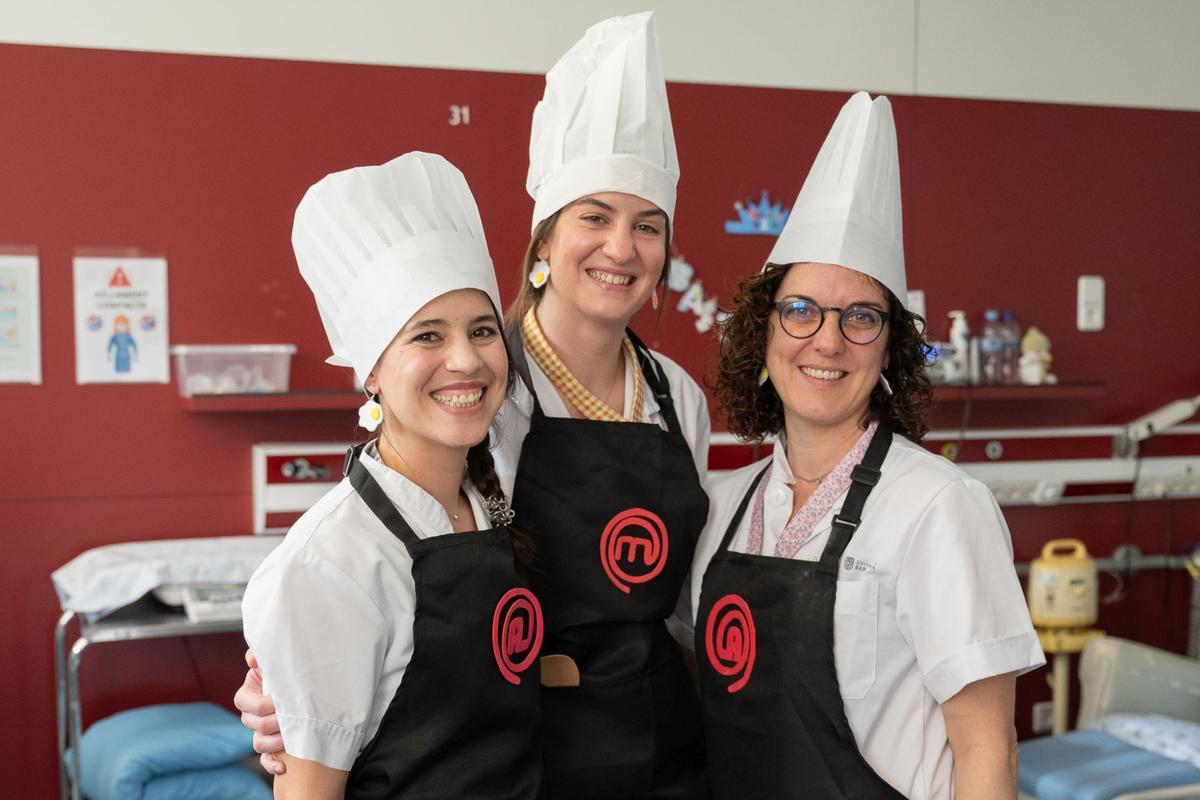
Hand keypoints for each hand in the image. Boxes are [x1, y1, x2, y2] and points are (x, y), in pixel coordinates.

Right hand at [234, 648, 285, 775]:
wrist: (302, 685)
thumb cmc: (286, 672)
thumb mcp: (274, 662)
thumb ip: (261, 656)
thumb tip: (253, 659)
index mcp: (247, 695)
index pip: (250, 705)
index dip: (266, 705)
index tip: (282, 700)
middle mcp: (250, 715)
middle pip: (256, 724)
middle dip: (276, 721)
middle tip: (295, 715)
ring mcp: (259, 732)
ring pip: (259, 743)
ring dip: (275, 741)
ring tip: (292, 735)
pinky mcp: (270, 745)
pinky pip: (265, 759)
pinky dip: (272, 764)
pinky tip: (283, 766)